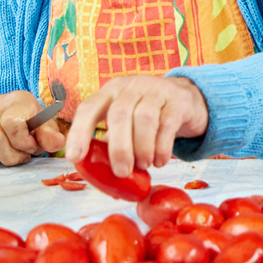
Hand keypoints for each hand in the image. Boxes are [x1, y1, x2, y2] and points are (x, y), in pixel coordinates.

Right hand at [0, 90, 66, 165]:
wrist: (11, 110)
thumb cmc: (31, 120)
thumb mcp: (45, 125)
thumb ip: (51, 136)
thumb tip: (58, 144)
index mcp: (17, 101)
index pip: (12, 124)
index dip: (23, 142)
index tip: (32, 145)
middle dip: (13, 154)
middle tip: (24, 152)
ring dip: (3, 157)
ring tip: (14, 150)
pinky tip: (2, 149)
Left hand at [64, 75, 208, 177]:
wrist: (187, 98)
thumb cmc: (150, 114)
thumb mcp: (127, 122)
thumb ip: (112, 143)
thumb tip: (98, 176)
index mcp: (111, 92)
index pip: (89, 108)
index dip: (79, 133)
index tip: (74, 157)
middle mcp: (131, 87)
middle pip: (119, 113)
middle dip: (119, 147)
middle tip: (122, 172)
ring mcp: (156, 90)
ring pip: (145, 118)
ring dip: (142, 147)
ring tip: (144, 166)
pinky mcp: (178, 101)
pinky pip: (167, 124)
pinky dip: (162, 148)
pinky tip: (159, 161)